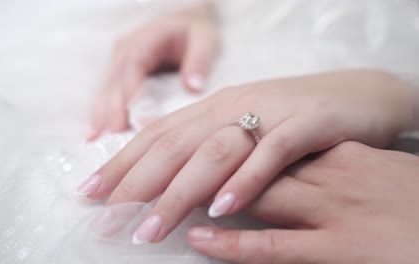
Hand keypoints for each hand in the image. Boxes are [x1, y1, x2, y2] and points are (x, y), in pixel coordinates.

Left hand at [77, 70, 413, 243]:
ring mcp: (270, 113)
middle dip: (136, 185)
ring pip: (214, 151)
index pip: (157, 135)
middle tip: (107, 221)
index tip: (90, 193)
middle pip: (175, 145)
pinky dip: (245, 180)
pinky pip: (272, 152)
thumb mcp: (243, 126)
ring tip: (151, 230)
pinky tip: (221, 209)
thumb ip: (207, 144)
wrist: (358, 94)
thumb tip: (164, 170)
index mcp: (214, 107)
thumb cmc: (293, 117)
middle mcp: (234, 106)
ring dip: (179, 193)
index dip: (121, 163)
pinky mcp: (307, 123)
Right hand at [88, 2, 218, 139]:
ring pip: (105, 91)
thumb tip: (194, 87)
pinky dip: (100, 115)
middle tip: (114, 136)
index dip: (131, 90)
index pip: (133, 64)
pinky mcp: (118, 77)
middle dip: (112, 110)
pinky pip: (106, 96)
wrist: (184, 23)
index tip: (133, 115)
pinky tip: (93, 136)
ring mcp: (118, 64)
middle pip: (114, 82)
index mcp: (146, 40)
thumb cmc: (194, 33)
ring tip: (95, 141)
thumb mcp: (204, 40)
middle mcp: (126, 51)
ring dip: (100, 115)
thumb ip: (199, 61)